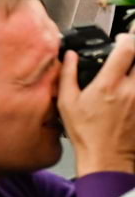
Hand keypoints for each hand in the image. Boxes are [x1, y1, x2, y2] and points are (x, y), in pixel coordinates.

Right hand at [58, 31, 134, 175]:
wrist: (107, 158)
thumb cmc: (87, 134)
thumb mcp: (67, 103)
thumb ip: (69, 75)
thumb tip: (71, 57)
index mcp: (109, 84)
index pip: (127, 49)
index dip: (127, 38)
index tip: (121, 39)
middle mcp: (131, 90)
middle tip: (129, 51)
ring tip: (130, 69)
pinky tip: (131, 87)